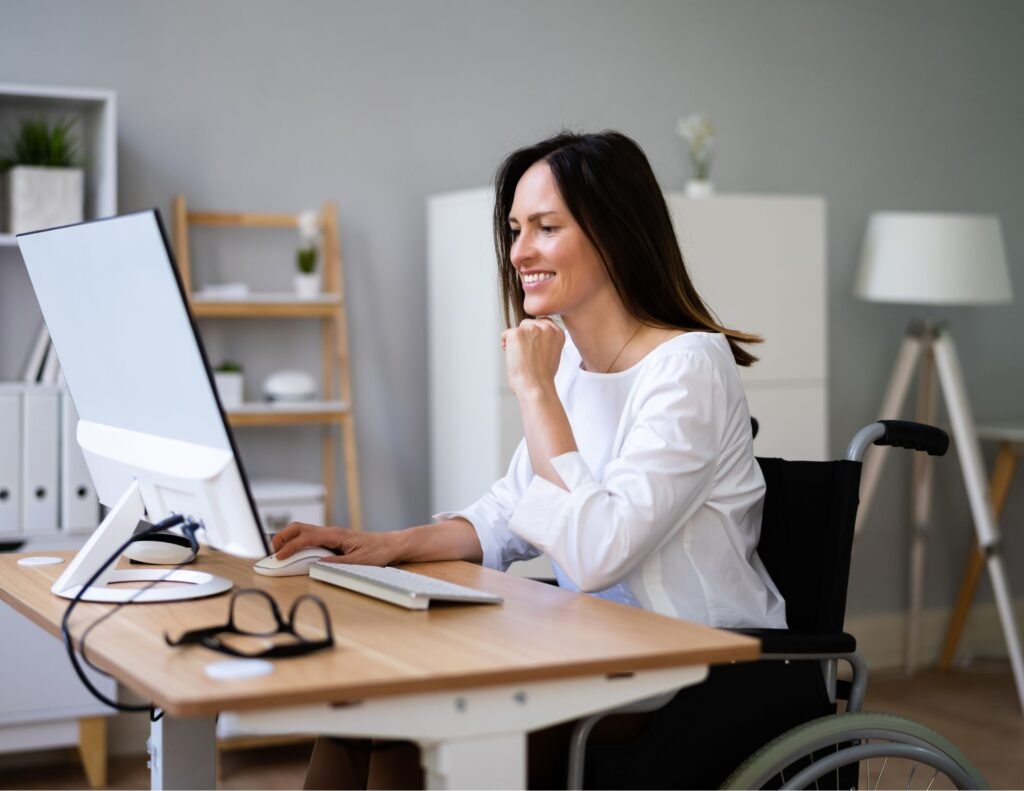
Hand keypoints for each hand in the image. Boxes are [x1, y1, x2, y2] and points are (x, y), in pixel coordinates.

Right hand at [271, 522, 397, 566]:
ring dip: (288, 539)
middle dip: (282, 537)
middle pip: (299, 528)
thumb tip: (317, 564)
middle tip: (272, 552)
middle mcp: (331, 532)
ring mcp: (330, 534)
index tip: (279, 557)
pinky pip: (309, 538)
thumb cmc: (378, 551)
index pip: (306, 537)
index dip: (290, 547)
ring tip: (278, 553)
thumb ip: (337, 563)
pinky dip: (297, 543)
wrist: (390, 545)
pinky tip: (294, 553)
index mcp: (335, 535)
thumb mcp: (358, 561)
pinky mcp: (332, 540)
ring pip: (302, 531)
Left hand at [501, 318, 563, 393]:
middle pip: (528, 324)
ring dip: (515, 341)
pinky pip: (505, 334)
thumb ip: (547, 340)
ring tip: (521, 357)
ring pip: (517, 329)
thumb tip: (534, 336)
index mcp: (557, 332)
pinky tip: (513, 357)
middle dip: (524, 337)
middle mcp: (546, 327)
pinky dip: (506, 345)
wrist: (536, 386)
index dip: (535, 336)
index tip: (535, 349)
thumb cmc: (542, 376)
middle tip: (527, 355)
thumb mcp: (553, 353)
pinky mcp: (517, 333)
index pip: (542, 322)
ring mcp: (531, 328)